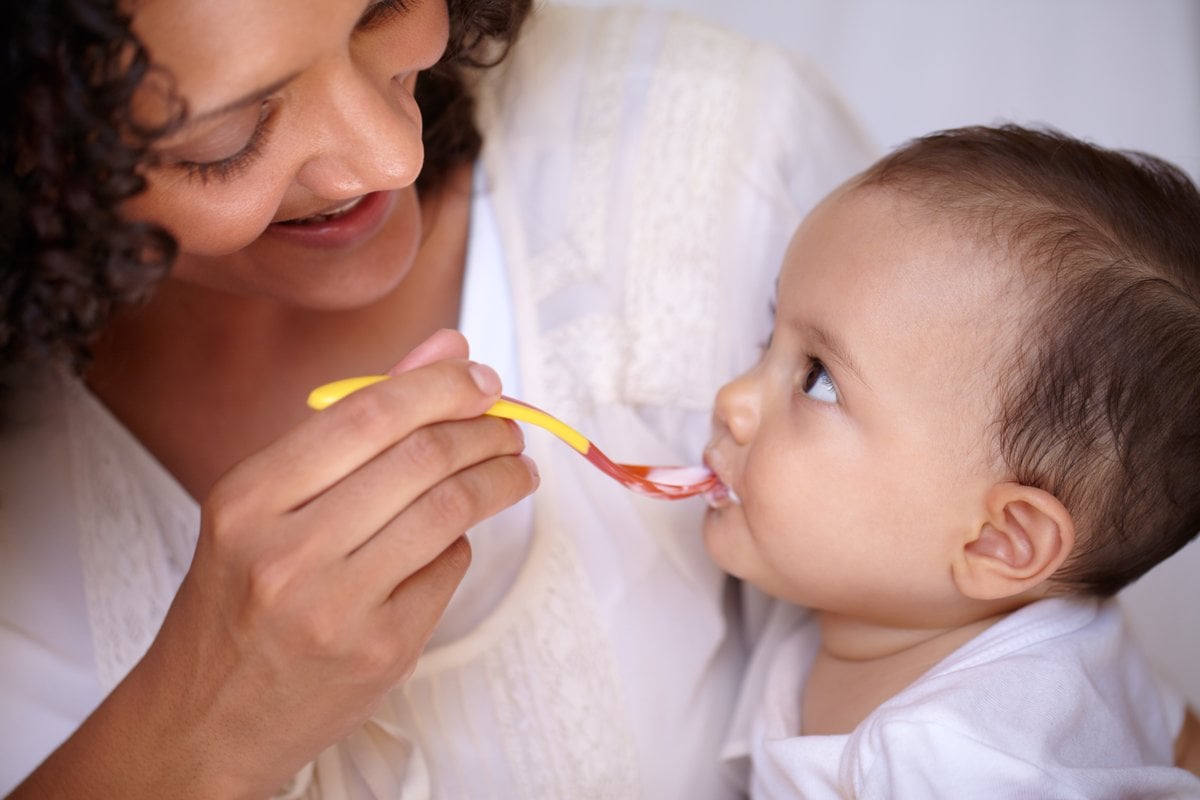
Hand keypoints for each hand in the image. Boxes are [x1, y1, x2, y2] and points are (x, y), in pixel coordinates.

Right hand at [15, 330, 537, 798]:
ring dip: (498, 480)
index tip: (482, 380)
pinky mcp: (379, 651)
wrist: (206, 718)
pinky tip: (458, 536)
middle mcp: (285, 551)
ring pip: (449, 511)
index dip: (441, 386)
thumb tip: (447, 350)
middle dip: (485, 432)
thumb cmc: (239, 596)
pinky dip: (463, 541)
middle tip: (508, 429)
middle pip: (421, 458)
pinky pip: (448, 569)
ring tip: (514, 470)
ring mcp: (334, 608)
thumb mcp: (267, 503)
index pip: (368, 413)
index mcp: (249, 498)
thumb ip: (354, 421)